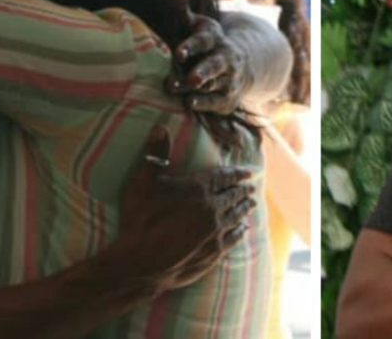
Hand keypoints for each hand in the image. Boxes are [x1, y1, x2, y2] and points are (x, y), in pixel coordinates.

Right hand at [116, 127, 256, 292]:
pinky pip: (233, 239)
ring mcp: (215, 233)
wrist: (141, 264)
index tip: (249, 172)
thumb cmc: (139, 221)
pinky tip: (242, 231)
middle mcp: (212, 209)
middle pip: (234, 197)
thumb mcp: (143, 183)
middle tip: (251, 188)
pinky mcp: (214, 253)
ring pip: (236, 217)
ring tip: (250, 205)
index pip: (224, 177)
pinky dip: (239, 232)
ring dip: (244, 209)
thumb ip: (155, 154)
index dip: (237, 173)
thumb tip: (160, 127)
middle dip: (243, 191)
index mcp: (198, 190)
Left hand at [164, 11, 249, 113]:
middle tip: (191, 78)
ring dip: (197, 90)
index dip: (191, 46)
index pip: (204, 41)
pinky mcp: (226, 99)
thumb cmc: (208, 44)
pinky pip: (215, 102)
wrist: (241, 66)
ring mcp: (229, 80)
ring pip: (213, 85)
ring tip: (177, 90)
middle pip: (215, 65)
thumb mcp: (199, 27)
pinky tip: (189, 103)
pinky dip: (203, 103)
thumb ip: (184, 14)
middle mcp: (226, 59)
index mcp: (216, 40)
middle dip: (203, 71)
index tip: (178, 53)